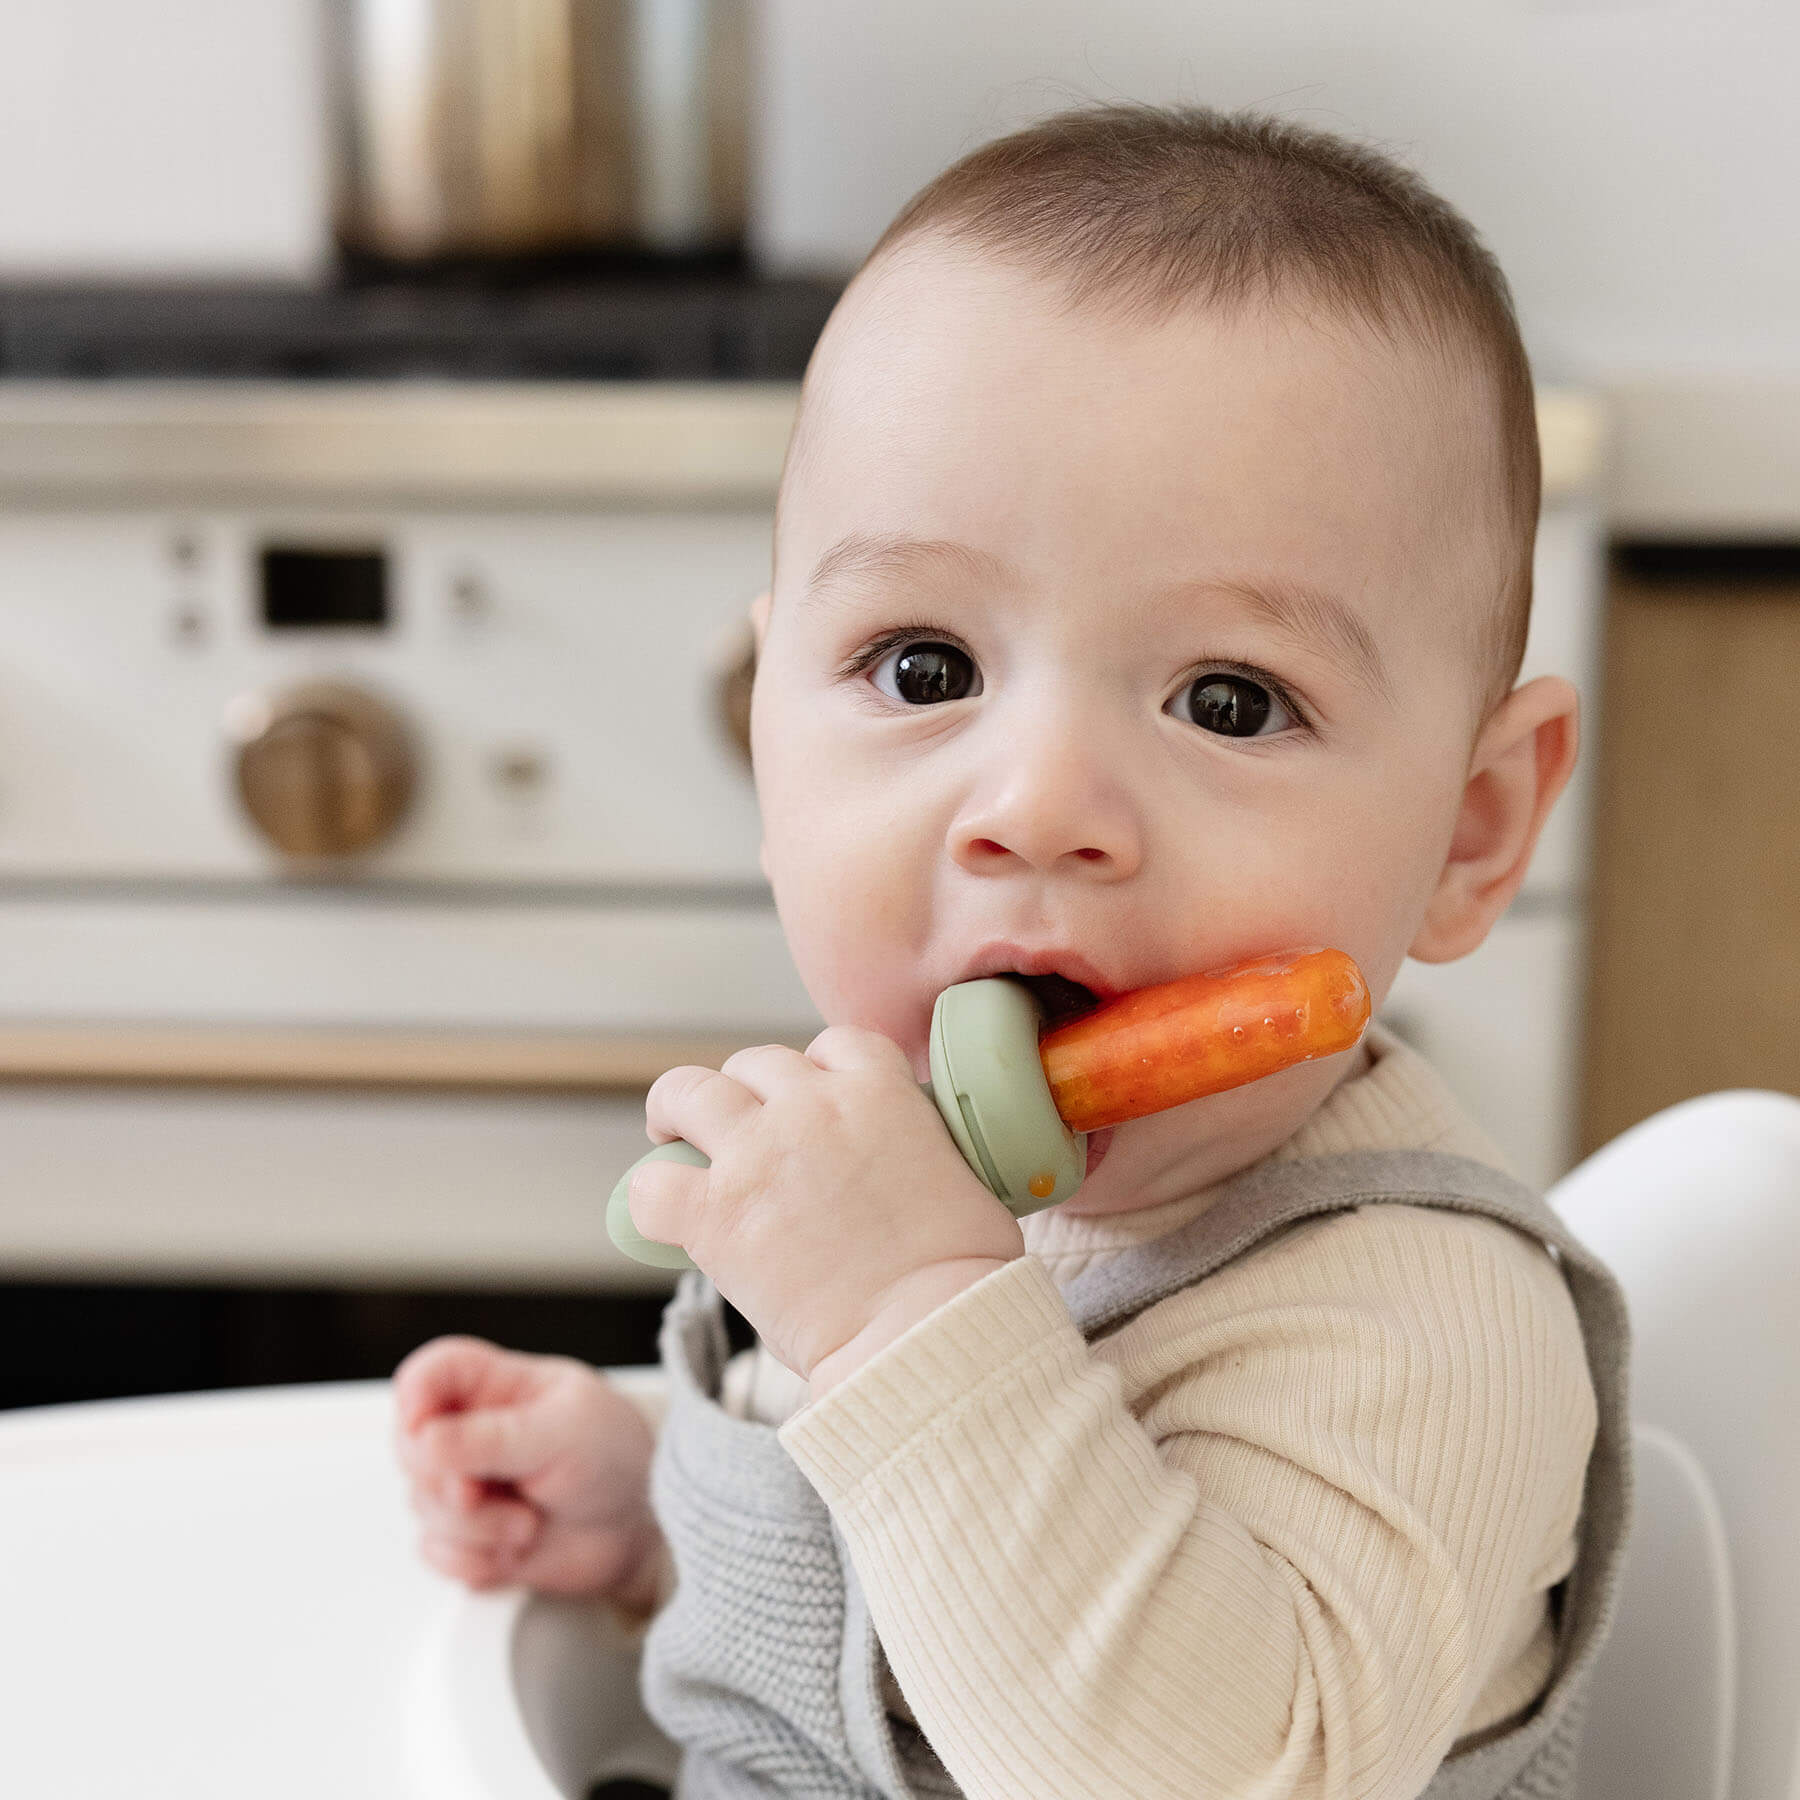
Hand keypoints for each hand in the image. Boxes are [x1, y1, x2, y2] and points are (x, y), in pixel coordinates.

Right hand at [393, 1335, 662, 1608]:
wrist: (642, 1530)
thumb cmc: (618, 1457)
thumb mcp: (564, 1432)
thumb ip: (493, 1437)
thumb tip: (426, 1439)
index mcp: (497, 1386)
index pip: (430, 1374)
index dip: (414, 1398)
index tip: (423, 1431)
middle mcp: (474, 1434)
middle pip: (410, 1447)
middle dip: (445, 1482)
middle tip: (482, 1491)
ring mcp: (470, 1487)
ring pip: (422, 1507)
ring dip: (474, 1528)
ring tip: (528, 1521)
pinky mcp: (472, 1537)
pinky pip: (435, 1554)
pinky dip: (472, 1561)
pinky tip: (515, 1549)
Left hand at [628, 1026, 1023, 1389]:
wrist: (927, 1330)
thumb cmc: (961, 1273)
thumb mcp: (960, 1173)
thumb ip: (918, 1144)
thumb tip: (903, 1158)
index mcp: (879, 1090)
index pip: (833, 1044)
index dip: (816, 1070)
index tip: (809, 1100)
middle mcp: (811, 1106)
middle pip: (755, 1063)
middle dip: (746, 1092)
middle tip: (742, 1129)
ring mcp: (757, 1156)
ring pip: (686, 1093)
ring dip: (677, 1113)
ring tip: (672, 1135)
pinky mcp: (716, 1215)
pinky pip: (650, 1183)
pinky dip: (650, 1195)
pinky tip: (664, 1211)